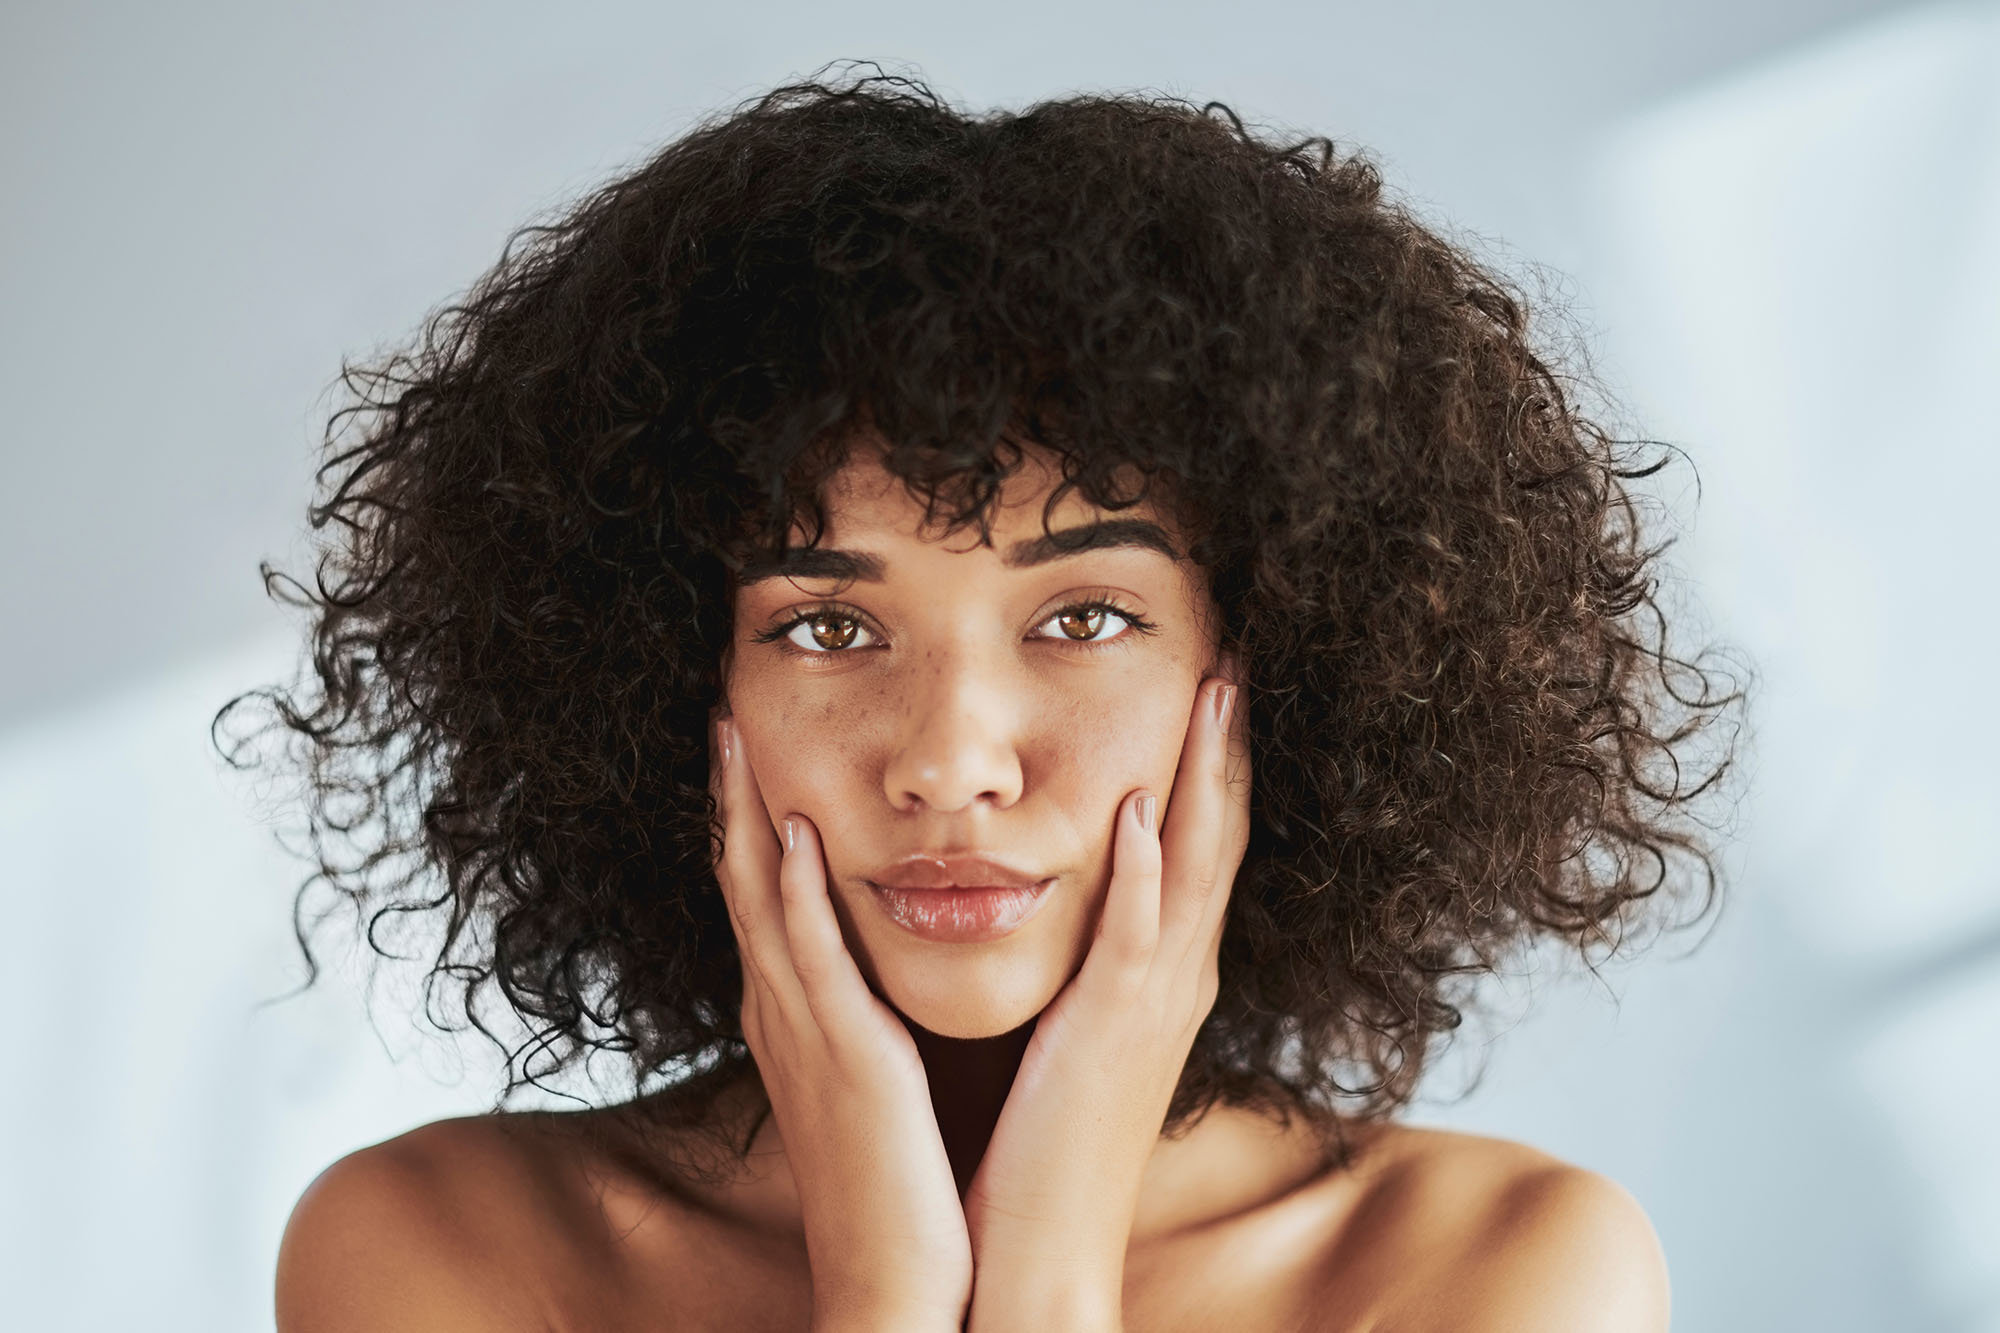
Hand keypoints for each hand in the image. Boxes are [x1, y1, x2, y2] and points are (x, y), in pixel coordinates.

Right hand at [711, 716, 971, 1332]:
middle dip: (728, 791)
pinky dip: (791, 895)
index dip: (745, 811)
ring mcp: (802, 1032)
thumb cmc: (894, 1182)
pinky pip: (807, 960)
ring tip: (734, 732)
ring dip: (744, 812)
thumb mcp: (871, 1077)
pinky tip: (787, 834)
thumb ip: (860, 1014)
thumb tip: (868, 967)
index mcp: (795, 1012)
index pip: (759, 890)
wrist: (897, 1281)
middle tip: (719, 706)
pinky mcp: (840, 1056)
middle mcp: (782, 1010)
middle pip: (739, 877)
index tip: (744, 737)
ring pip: (758, 900)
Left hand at [962, 676, 1251, 1328]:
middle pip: (1221, 833)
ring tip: (1215, 691)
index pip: (1202, 840)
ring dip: (1206, 777)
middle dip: (1228, 742)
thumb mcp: (1077, 1029)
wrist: (1042, 1251)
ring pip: (1197, 867)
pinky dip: (1150, 873)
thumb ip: (1090, 961)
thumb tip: (1075, 894)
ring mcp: (1153, 1003)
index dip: (1212, 759)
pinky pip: (1139, 938)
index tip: (1212, 678)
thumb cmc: (1047, 1140)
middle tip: (1236, 652)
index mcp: (1162, 971)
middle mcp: (1176, 976)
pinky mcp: (1112, 1035)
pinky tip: (1145, 810)